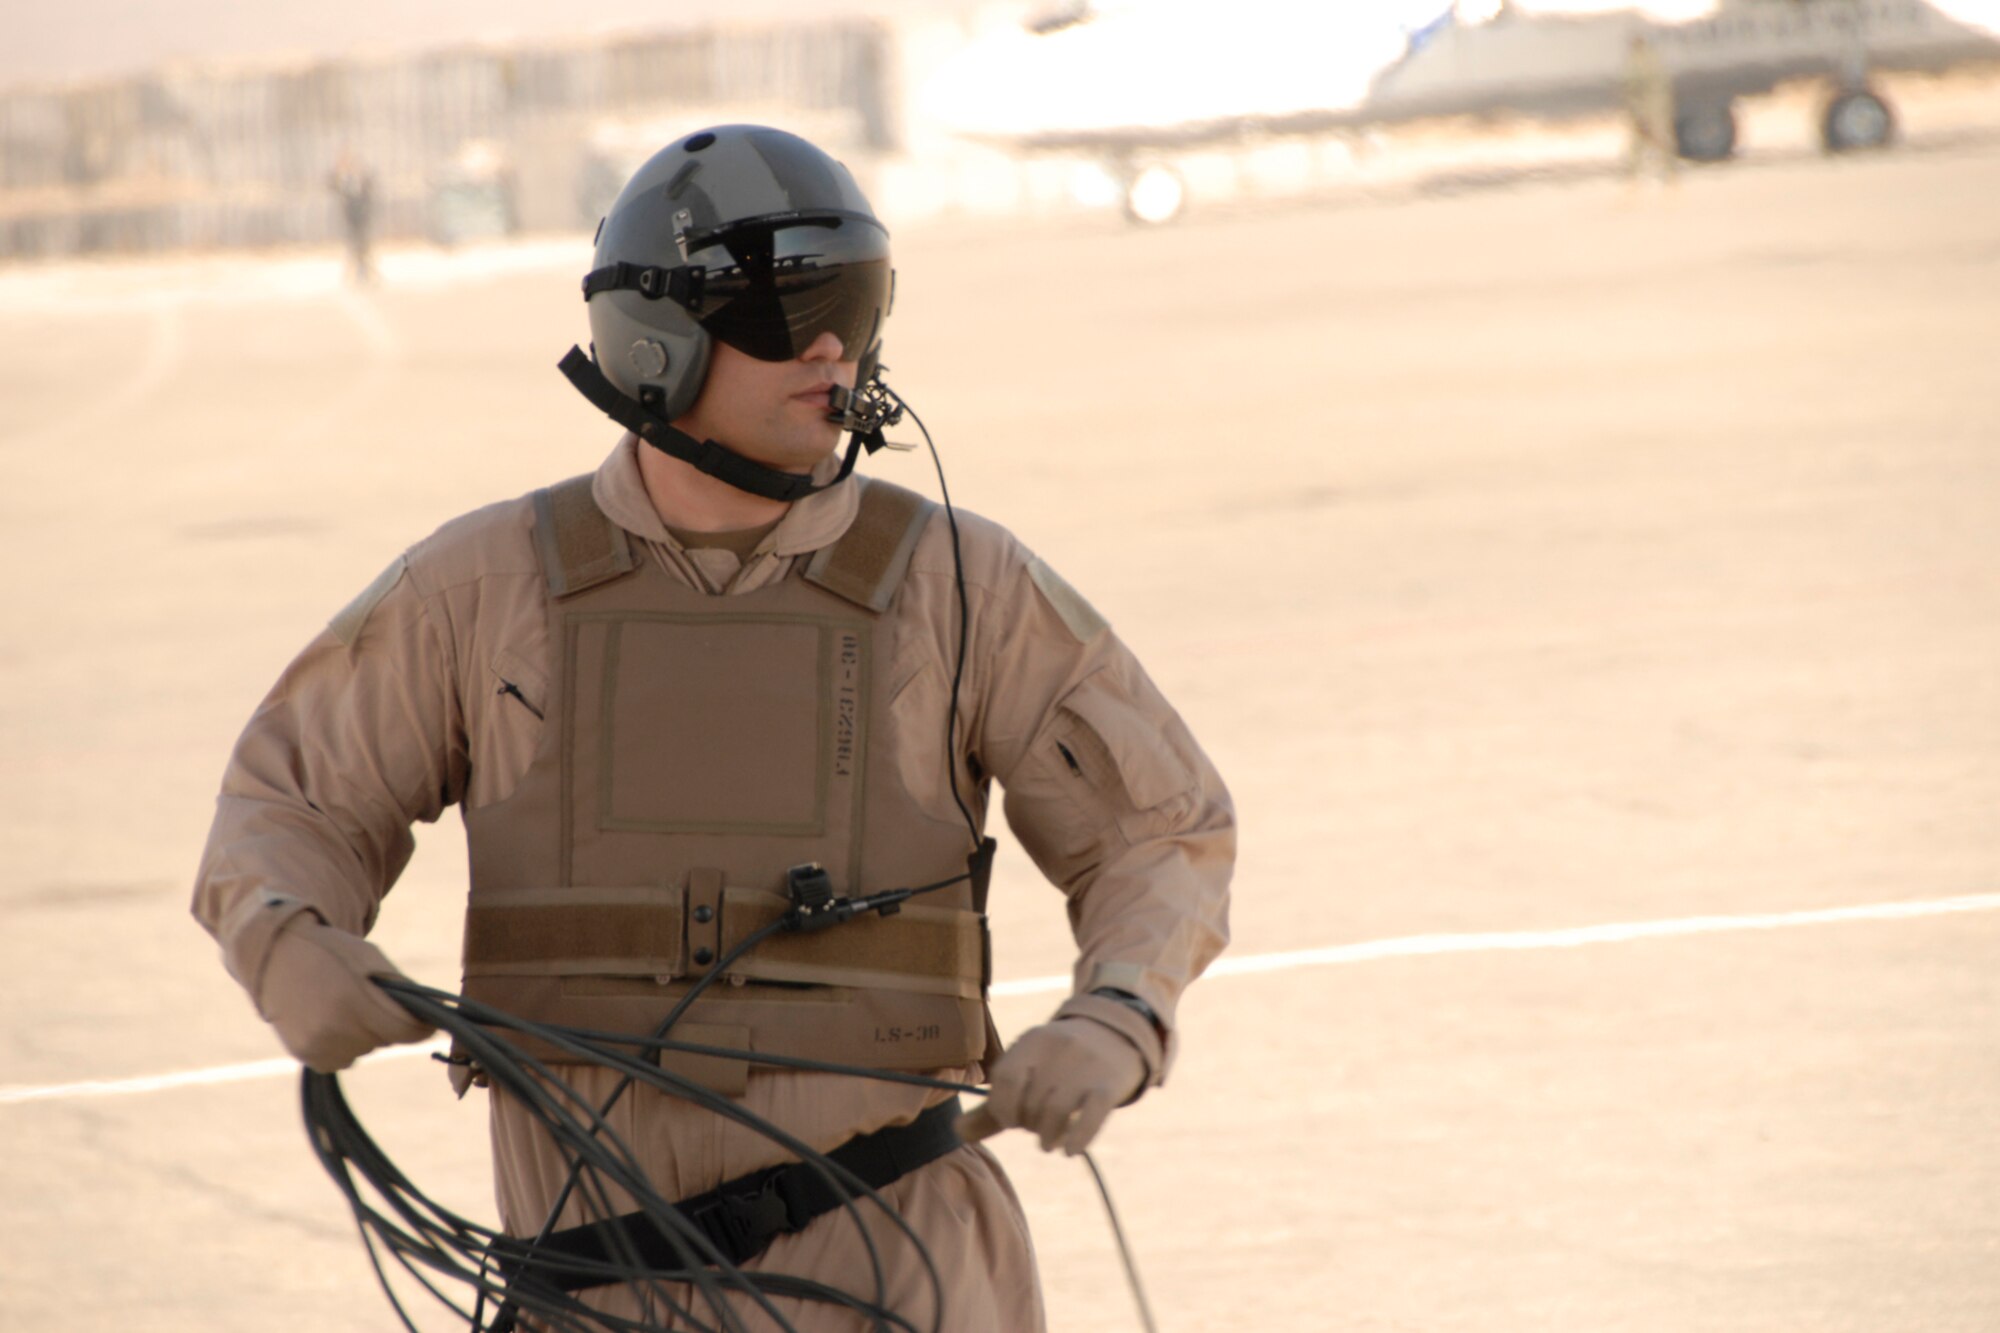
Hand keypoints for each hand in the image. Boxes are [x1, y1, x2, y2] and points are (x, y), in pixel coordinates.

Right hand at [256, 918, 433, 1072]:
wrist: (278, 956)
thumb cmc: (336, 953)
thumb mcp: (374, 961)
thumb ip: (402, 992)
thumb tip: (433, 1018)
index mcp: (357, 1001)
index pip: (408, 1031)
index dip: (421, 1026)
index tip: (424, 1021)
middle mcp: (336, 1027)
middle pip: (387, 1040)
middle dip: (386, 1023)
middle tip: (365, 999)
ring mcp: (318, 1045)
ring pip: (365, 1050)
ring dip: (364, 1035)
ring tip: (342, 1006)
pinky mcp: (306, 1055)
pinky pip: (341, 1059)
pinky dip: (343, 1044)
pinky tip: (329, 1020)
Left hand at [979, 1016, 1147, 1155]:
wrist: (1115, 1033)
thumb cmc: (1060, 1062)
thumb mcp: (1028, 1070)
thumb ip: (995, 1104)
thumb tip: (958, 1131)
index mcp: (1031, 1042)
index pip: (1005, 1078)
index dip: (1002, 1107)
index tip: (1010, 1119)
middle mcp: (1057, 1048)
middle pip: (1031, 1100)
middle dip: (1029, 1124)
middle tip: (1036, 1128)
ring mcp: (1085, 1065)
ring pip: (1056, 1111)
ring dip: (1048, 1137)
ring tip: (1049, 1143)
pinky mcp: (1109, 1084)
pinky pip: (1091, 1116)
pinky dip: (1078, 1139)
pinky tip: (1071, 1150)